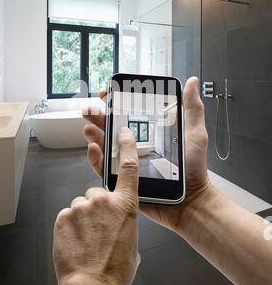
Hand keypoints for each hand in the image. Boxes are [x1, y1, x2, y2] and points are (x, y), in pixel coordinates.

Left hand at [53, 127, 139, 284]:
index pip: (128, 168)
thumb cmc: (116, 270)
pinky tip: (76, 241)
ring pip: (81, 205)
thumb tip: (118, 224)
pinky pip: (67, 215)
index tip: (122, 131)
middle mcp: (104, 201)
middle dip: (97, 207)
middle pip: (97, 193)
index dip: (126, 146)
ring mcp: (82, 207)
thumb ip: (125, 224)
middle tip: (98, 229)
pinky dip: (70, 226)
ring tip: (86, 239)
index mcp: (126, 206)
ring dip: (83, 218)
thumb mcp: (132, 243)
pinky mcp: (63, 216)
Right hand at [82, 77, 212, 233]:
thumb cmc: (194, 170)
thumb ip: (192, 108)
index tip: (107, 93)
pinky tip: (94, 148)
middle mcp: (136, 145)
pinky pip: (104, 168)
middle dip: (97, 116)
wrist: (189, 201)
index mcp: (149, 132)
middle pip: (111, 126)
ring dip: (93, 134)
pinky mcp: (122, 179)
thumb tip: (192, 82)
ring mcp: (127, 161)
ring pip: (104, 145)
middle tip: (90, 109)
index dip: (115, 102)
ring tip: (89, 127)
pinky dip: (95, 158)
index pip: (128, 113)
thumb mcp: (195, 134)